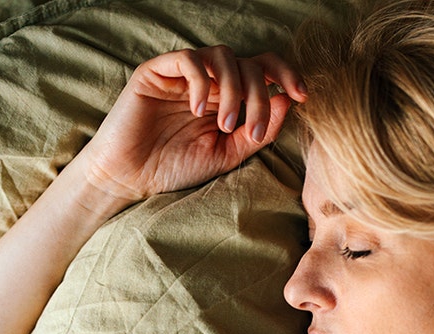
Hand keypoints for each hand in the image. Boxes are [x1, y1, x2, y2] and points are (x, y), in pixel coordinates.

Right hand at [79, 46, 306, 206]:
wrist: (130, 178)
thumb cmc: (176, 167)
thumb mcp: (227, 154)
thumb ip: (258, 130)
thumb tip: (287, 100)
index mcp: (229, 96)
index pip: (264, 69)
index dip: (286, 75)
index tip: (303, 95)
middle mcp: (209, 80)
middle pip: (250, 64)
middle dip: (259, 96)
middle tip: (250, 130)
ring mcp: (184, 74)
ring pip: (223, 56)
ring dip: (233, 89)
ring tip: (224, 125)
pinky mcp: (157, 71)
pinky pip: (189, 59)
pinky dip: (202, 82)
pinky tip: (198, 110)